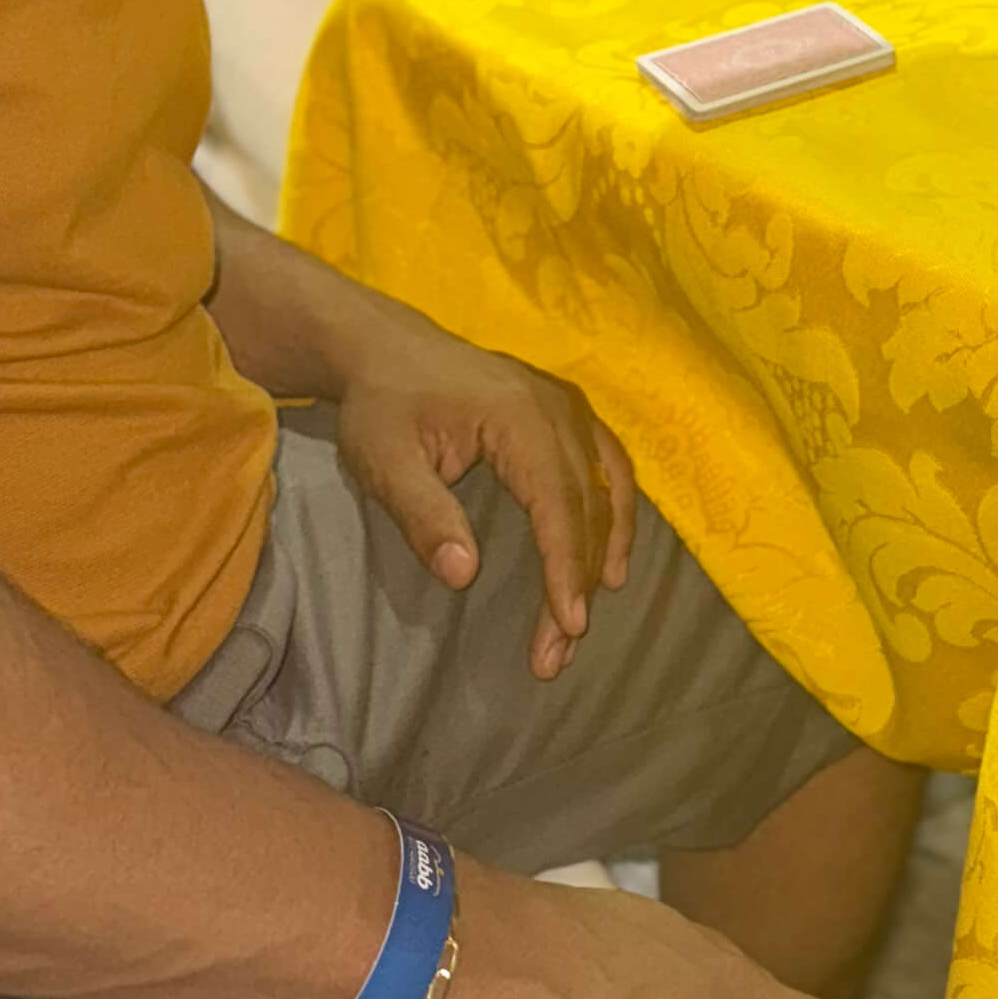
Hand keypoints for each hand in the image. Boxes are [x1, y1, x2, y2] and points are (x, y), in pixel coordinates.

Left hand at [333, 315, 638, 679]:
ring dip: (602, 554)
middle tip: (557, 652)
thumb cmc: (381, 406)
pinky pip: (609, 464)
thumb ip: (423, 517)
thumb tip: (465, 576)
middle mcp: (558, 408)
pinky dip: (616, 511)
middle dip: (578, 582)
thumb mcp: (384, 463)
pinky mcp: (566, 409)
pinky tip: (610, 553)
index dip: (566, 569)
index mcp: (519, 417)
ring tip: (585, 616)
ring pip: (606, 488)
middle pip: (586, 506)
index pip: (558, 505)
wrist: (384, 346)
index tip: (568, 628)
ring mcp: (568, 405)